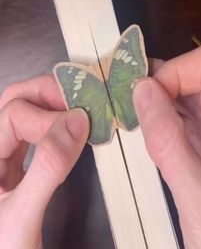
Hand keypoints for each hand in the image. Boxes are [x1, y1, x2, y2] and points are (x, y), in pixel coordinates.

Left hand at [0, 75, 88, 247]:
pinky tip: (67, 131)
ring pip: (23, 115)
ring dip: (52, 108)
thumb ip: (48, 169)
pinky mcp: (13, 165)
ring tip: (77, 112)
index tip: (81, 127)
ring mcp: (0, 156)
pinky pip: (31, 135)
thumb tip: (78, 121)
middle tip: (79, 101)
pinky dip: (52, 127)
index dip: (48, 119)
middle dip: (47, 96)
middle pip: (13, 103)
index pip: (13, 115)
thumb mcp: (23, 216)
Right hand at [133, 43, 200, 248]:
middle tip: (131, 103)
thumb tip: (141, 90)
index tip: (145, 96)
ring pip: (189, 93)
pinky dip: (163, 117)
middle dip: (163, 85)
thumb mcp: (199, 196)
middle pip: (199, 74)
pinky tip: (149, 127)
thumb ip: (168, 142)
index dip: (176, 72)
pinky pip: (185, 115)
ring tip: (136, 115)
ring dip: (160, 100)